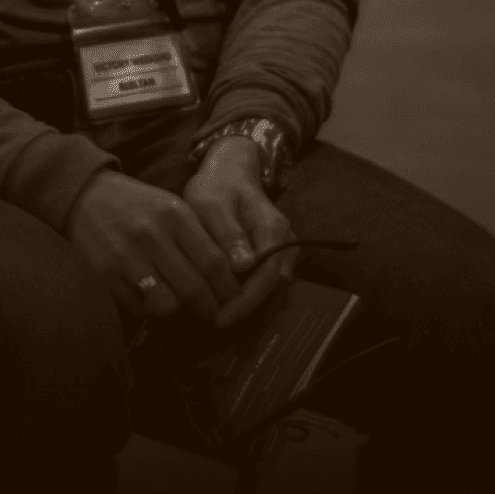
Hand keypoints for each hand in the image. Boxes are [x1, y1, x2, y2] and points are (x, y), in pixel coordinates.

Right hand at [66, 171, 240, 323]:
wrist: (84, 195)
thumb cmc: (137, 205)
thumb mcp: (172, 206)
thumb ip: (200, 235)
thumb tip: (232, 273)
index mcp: (174, 214)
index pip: (214, 262)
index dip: (229, 288)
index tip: (233, 299)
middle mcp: (152, 234)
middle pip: (194, 287)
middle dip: (209, 307)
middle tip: (214, 313)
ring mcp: (126, 256)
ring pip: (167, 304)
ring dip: (176, 309)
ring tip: (177, 302)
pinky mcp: (104, 274)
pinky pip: (138, 308)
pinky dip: (147, 308)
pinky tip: (147, 295)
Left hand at [182, 139, 296, 327]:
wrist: (229, 171)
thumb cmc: (217, 186)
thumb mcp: (212, 202)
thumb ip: (227, 232)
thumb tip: (244, 266)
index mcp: (273, 228)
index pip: (267, 274)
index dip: (246, 300)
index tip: (222, 317)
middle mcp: (283, 241)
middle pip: (270, 285)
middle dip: (244, 306)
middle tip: (216, 322)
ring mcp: (278, 249)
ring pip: (266, 285)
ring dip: (244, 302)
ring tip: (216, 317)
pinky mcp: (268, 255)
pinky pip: (260, 279)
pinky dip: (243, 293)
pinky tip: (222, 302)